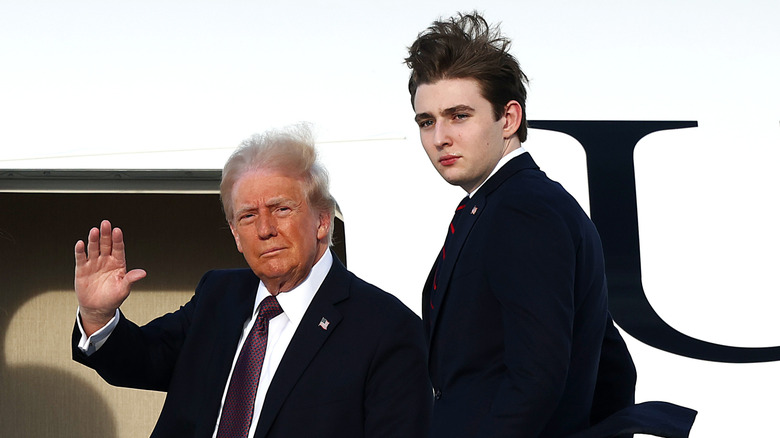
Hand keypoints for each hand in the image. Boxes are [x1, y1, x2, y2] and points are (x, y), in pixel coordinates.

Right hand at [74, 220, 146, 334]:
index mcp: (118, 263)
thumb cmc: (113, 297)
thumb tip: (143, 273)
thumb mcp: (124, 289)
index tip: (117, 230)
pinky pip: (81, 258)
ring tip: (94, 231)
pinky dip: (80, 251)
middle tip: (105, 223)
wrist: (97, 308)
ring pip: (94, 248)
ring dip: (93, 240)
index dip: (118, 239)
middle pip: (106, 244)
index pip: (118, 248)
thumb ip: (131, 279)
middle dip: (106, 234)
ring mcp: (94, 263)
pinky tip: (80, 243)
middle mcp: (106, 260)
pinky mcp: (82, 269)